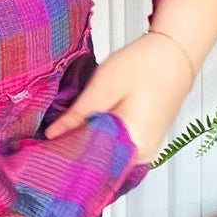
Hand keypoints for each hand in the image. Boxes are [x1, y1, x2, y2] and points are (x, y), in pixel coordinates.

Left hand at [41, 31, 194, 164]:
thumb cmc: (144, 65)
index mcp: (135, 144)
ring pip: (106, 156)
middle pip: (99, 164)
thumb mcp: (104, 86)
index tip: (42, 151)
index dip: (64, 158)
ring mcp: (144, 150)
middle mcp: (142, 155)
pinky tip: (82, 131)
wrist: (175, 52)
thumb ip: (79, 115)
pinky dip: (98, 141)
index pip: (91, 164)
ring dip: (84, 147)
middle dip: (72, 154)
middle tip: (45, 144)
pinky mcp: (143, 140)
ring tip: (60, 137)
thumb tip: (52, 136)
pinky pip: (115, 148)